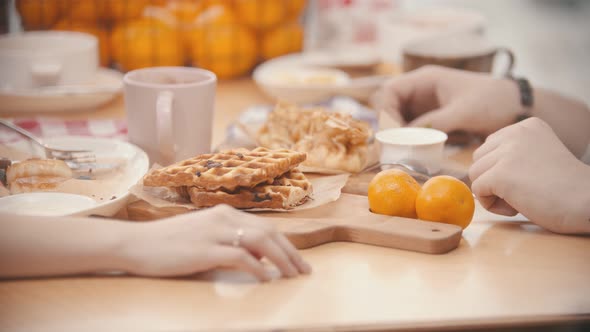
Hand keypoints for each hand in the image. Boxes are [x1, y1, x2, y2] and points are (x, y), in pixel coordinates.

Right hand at [122, 205, 311, 280]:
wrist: (136, 243)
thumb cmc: (168, 243)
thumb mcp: (204, 236)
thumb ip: (230, 241)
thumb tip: (259, 257)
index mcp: (225, 213)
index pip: (266, 227)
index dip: (286, 244)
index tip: (298, 260)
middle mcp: (224, 217)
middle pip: (270, 232)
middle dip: (291, 252)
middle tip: (304, 271)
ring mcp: (214, 232)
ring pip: (261, 241)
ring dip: (282, 259)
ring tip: (292, 276)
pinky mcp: (205, 249)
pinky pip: (240, 256)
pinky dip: (258, 267)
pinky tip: (266, 279)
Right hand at [372, 66, 523, 135]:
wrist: (515, 106)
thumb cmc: (492, 101)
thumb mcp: (463, 112)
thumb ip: (435, 122)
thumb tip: (408, 137)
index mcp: (426, 79)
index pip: (390, 91)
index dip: (387, 111)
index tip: (396, 133)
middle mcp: (421, 90)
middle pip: (390, 106)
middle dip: (391, 125)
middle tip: (399, 145)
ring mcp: (425, 105)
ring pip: (399, 119)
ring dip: (400, 135)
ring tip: (408, 150)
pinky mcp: (432, 119)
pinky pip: (412, 129)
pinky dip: (411, 140)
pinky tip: (418, 150)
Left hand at [469, 117, 589, 233]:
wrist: (587, 202)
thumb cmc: (565, 187)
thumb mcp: (537, 157)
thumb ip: (512, 154)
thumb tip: (476, 168)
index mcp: (527, 126)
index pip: (490, 147)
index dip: (501, 169)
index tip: (527, 179)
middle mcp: (516, 133)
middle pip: (479, 159)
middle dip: (493, 179)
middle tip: (523, 192)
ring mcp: (507, 152)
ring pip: (475, 174)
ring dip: (492, 192)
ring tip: (520, 199)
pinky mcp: (501, 173)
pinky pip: (477, 190)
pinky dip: (490, 204)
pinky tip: (515, 207)